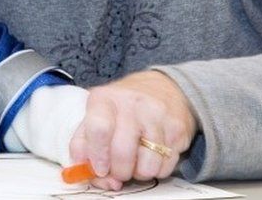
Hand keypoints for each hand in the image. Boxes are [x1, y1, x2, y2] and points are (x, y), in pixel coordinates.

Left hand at [69, 71, 196, 189]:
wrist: (164, 87)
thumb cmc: (123, 109)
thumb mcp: (96, 116)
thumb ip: (84, 146)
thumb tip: (88, 174)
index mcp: (105, 98)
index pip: (99, 128)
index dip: (98, 155)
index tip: (100, 168)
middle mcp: (132, 103)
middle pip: (122, 152)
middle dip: (119, 171)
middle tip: (119, 168)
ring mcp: (158, 114)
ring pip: (146, 166)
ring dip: (139, 172)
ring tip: (137, 160)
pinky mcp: (178, 128)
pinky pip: (165, 167)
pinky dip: (157, 169)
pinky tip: (153, 155)